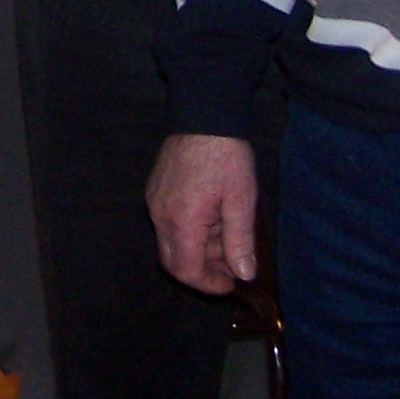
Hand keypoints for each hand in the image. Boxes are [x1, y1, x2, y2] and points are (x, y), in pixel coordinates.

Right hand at [148, 133, 258, 293]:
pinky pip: (168, 223)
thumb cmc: (226, 157)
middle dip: (203, 270)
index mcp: (181, 221)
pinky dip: (189, 231)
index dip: (209, 284)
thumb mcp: (241, 200)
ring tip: (226, 236)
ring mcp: (154, 202)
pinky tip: (212, 219)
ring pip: (171, 242)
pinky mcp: (155, 190)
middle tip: (230, 265)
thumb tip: (244, 274)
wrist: (203, 114)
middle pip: (174, 261)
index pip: (186, 270)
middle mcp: (160, 215)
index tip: (232, 283)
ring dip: (198, 249)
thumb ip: (240, 241)